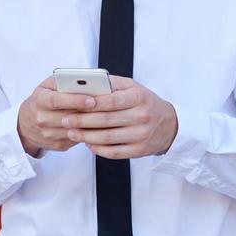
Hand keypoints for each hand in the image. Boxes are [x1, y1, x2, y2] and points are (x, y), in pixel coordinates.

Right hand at [17, 76, 104, 155]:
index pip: (57, 100)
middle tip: (108, 108)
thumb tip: (86, 80)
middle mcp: (41, 119)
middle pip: (69, 117)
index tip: (92, 99)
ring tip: (107, 116)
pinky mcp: (57, 145)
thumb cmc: (43, 99)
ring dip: (92, 124)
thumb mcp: (47, 86)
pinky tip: (99, 125)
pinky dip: (89, 132)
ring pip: (75, 130)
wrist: (25, 124)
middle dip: (89, 112)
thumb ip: (63, 81)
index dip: (75, 100)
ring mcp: (48, 134)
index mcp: (39, 100)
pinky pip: (78, 139)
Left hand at [57, 76, 178, 158]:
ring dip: (86, 136)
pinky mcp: (140, 150)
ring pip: (107, 138)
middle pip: (106, 121)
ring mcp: (142, 135)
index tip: (72, 104)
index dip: (89, 104)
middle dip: (82, 121)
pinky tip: (88, 144)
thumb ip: (112, 84)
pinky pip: (114, 152)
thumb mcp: (134, 87)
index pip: (110, 101)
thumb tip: (87, 84)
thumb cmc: (146, 102)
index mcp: (139, 97)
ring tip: (72, 133)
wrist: (170, 125)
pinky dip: (98, 149)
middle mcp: (142, 116)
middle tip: (65, 120)